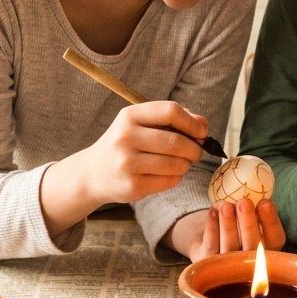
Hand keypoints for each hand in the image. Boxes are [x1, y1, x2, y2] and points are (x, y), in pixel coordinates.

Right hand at [55, 101, 207, 208]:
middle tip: (196, 152)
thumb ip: (172, 119)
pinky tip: (168, 174)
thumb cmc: (126, 144)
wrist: (93, 173)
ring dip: (187, 164)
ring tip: (183, 163)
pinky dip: (176, 177)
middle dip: (194, 148)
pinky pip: (169, 181)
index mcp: (129, 116)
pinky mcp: (132, 186)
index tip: (201, 131)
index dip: (192, 122)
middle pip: (176, 141)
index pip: (170, 111)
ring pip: (175, 163)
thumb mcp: (140, 124)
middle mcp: (125, 137)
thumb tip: (203, 124)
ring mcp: (127, 163)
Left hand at [170, 199, 286, 261]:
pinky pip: (211, 245)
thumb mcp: (255, 219)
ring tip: (225, 205)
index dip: (271, 220)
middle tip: (243, 202)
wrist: (214, 245)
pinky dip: (211, 228)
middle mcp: (253, 263)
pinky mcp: (209, 264)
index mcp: (270, 250)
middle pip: (252, 245)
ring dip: (228, 225)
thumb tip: (260, 180)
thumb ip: (259, 207)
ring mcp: (230, 267)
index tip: (265, 201)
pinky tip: (213, 211)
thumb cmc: (241, 228)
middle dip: (248, 223)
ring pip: (230, 247)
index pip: (275, 237)